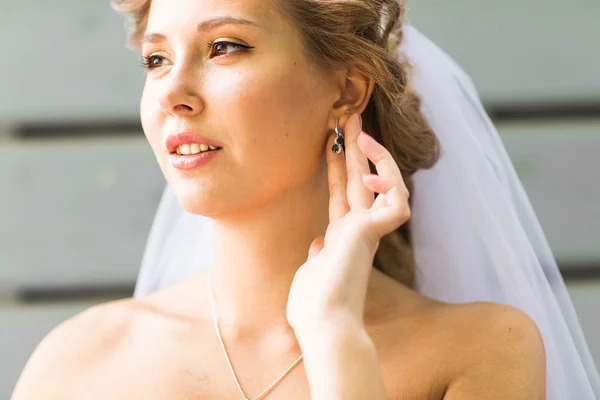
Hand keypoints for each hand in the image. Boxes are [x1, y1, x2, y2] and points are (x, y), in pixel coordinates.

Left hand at [286, 113, 410, 337]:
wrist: (323, 325)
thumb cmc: (313, 305)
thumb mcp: (311, 269)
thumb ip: (319, 252)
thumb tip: (319, 241)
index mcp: (341, 236)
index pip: (341, 192)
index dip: (338, 165)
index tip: (330, 140)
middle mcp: (358, 229)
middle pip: (360, 178)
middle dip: (355, 146)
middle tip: (349, 115)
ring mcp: (369, 231)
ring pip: (381, 181)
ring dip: (374, 153)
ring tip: (359, 127)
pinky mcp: (376, 233)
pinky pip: (395, 201)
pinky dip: (388, 183)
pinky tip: (370, 175)